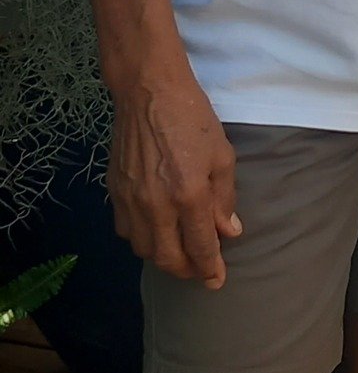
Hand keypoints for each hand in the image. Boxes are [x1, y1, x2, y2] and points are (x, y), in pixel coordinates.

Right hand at [107, 59, 239, 285]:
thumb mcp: (222, 157)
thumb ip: (225, 200)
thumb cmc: (193, 119)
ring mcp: (131, 200)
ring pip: (143, 249)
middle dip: (186, 270)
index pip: (200, 248)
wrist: (148, 91)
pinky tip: (156, 231)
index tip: (217, 281)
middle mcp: (156, 205)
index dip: (211, 269)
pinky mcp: (114, 191)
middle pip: (167, 258)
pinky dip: (142, 239)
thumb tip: (227, 233)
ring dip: (163, 257)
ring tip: (179, 250)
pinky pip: (125, 230)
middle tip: (200, 268)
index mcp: (189, 195)